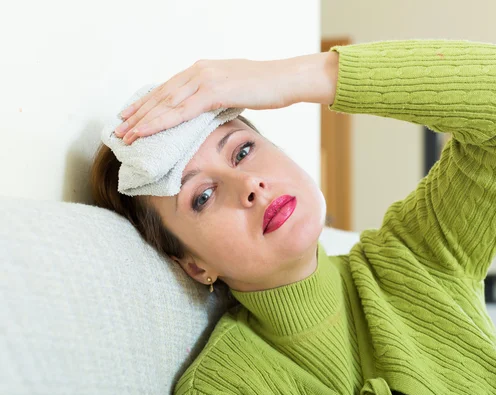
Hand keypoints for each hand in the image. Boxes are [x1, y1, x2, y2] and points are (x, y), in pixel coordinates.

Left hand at [115, 58, 298, 144]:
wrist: (287, 79)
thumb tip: (208, 111)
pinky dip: (160, 121)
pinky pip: (181, 110)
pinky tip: (145, 131)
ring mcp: (205, 79)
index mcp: (203, 70)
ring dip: (143, 120)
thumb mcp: (236, 91)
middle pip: (161, 95)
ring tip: (125, 134)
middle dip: (138, 113)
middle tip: (118, 129)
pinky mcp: (214, 91)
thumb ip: (217, 98)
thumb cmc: (267, 87)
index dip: (146, 103)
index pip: (167, 88)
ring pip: (165, 103)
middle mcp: (199, 71)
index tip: (130, 115)